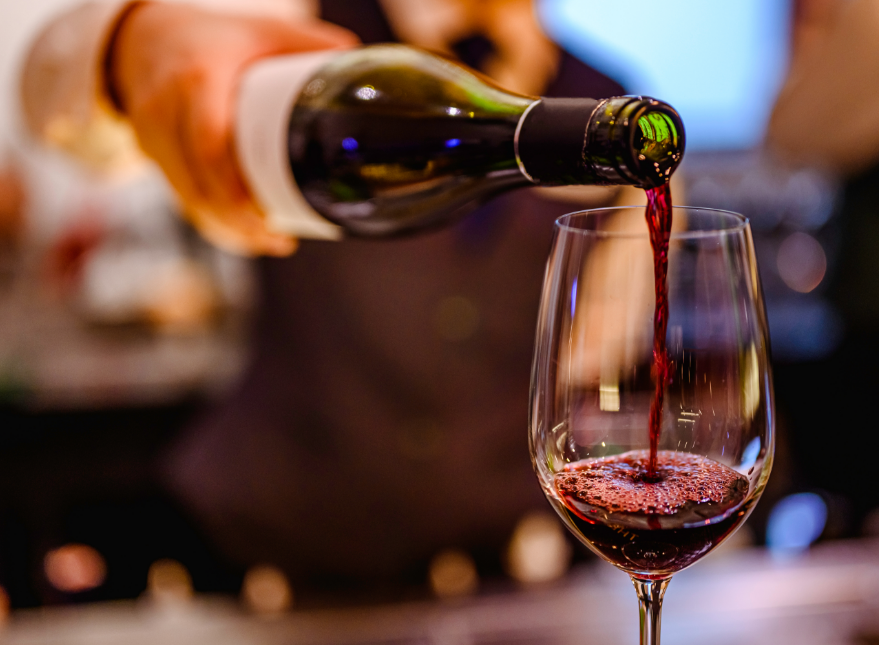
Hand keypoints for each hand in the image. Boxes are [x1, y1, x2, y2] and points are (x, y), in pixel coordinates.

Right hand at [109, 2, 357, 254]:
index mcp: (197, 80)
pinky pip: (181, 198)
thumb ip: (306, 43)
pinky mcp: (152, 155)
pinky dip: (212, 222)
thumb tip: (357, 58)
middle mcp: (166, 111)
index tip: (269, 217)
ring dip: (227, 231)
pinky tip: (241, 237)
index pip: (211, 147)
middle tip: (280, 242)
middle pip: (198, 186)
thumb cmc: (211, 36)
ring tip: (269, 244)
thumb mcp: (259, 30)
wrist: (145, 36)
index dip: (235, 192)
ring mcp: (153, 136)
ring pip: (188, 200)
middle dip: (239, 224)